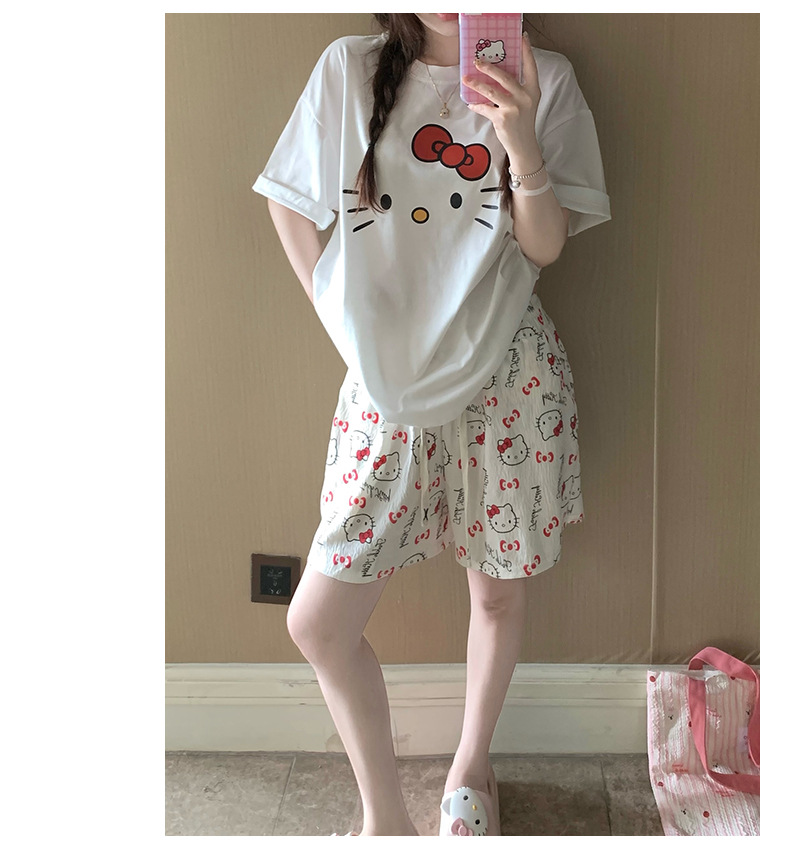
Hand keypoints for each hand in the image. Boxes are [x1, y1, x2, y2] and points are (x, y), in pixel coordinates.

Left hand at [463, 31, 540, 164]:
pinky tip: (471, 104)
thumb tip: (497, 75)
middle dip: (489, 67)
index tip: (522, 36)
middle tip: (476, 61)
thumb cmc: (523, 122)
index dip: (526, 51)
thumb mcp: (526, 102)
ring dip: (476, 84)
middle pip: (505, 76)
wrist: (523, 145)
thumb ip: (517, 89)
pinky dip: (477, 106)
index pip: (531, 66)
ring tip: (466, 78)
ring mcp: (513, 108)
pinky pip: (485, 108)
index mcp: (533, 90)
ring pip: (491, 91)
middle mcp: (525, 97)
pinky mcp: (502, 119)